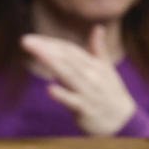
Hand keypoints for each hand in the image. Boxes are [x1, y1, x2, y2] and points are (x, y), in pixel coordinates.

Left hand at [21, 25, 136, 136]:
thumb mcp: (106, 69)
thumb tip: (98, 28)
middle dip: (46, 49)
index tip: (31, 39)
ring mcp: (89, 91)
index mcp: (93, 64)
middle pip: (66, 58)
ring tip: (36, 53)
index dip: (51, 43)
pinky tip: (50, 89)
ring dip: (52, 63)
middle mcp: (91, 75)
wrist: (123, 120)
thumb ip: (98, 49)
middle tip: (25, 41)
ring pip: (69, 75)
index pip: (69, 50)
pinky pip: (74, 101)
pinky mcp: (87, 109)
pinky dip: (63, 95)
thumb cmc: (111, 93)